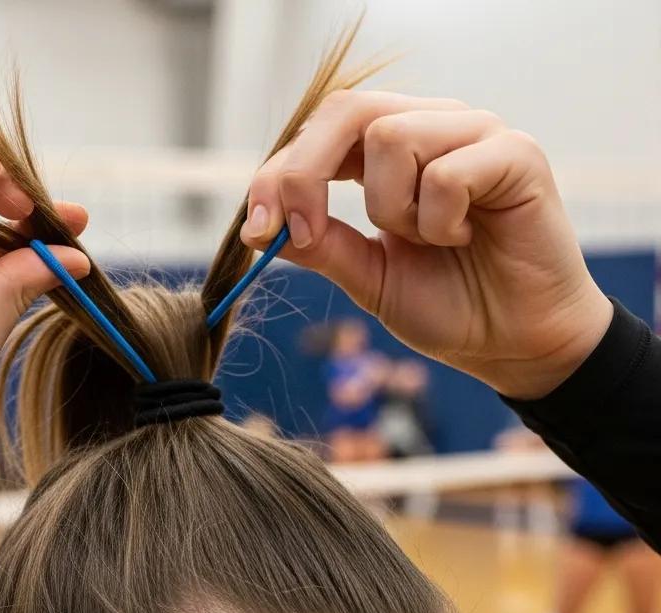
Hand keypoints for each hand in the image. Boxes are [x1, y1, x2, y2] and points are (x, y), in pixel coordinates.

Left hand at [241, 91, 613, 399]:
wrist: (511, 343)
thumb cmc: (449, 306)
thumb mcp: (368, 277)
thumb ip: (320, 247)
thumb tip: (258, 228)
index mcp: (391, 153)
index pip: (319, 133)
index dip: (278, 175)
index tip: (256, 227)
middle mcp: (430, 128)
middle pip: (346, 110)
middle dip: (306, 174)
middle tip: (306, 233)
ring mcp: (473, 134)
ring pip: (390, 137)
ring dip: (391, 209)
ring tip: (428, 240)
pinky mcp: (514, 153)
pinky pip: (445, 172)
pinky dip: (439, 219)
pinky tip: (465, 236)